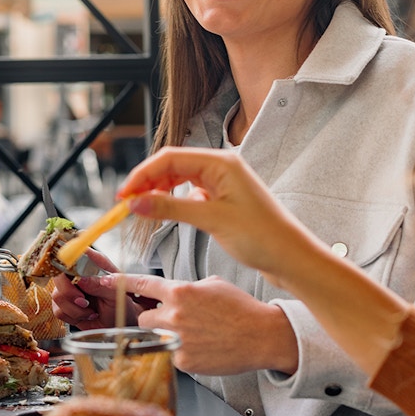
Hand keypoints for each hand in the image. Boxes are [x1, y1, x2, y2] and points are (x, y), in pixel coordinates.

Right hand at [50, 252, 145, 328]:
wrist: (119, 324)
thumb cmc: (122, 306)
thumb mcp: (115, 295)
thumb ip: (99, 286)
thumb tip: (81, 279)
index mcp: (94, 264)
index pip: (75, 252)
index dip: (67, 256)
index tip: (71, 270)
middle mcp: (79, 275)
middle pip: (58, 275)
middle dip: (69, 292)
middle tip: (84, 301)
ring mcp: (70, 289)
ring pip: (57, 296)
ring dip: (75, 309)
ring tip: (91, 311)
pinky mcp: (65, 305)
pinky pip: (58, 311)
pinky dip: (73, 317)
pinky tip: (86, 315)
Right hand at [118, 147, 319, 276]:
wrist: (291, 257)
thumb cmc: (263, 237)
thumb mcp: (211, 220)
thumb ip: (171, 208)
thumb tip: (137, 203)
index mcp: (222, 162)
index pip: (170, 158)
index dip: (142, 174)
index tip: (124, 195)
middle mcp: (222, 167)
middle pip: (173, 165)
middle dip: (148, 182)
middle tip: (127, 204)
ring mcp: (223, 182)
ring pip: (180, 178)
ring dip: (159, 191)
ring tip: (142, 209)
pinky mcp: (224, 199)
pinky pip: (191, 192)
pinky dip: (175, 201)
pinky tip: (169, 213)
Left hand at [124, 274, 298, 375]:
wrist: (261, 335)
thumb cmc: (241, 309)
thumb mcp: (212, 284)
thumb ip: (186, 287)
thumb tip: (172, 292)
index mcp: (180, 291)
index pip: (141, 284)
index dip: (120, 283)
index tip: (105, 282)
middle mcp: (174, 315)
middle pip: (144, 317)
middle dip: (155, 318)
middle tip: (177, 321)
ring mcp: (176, 339)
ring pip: (155, 337)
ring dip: (166, 335)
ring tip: (194, 334)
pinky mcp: (182, 360)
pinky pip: (170, 355)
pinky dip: (182, 352)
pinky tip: (203, 347)